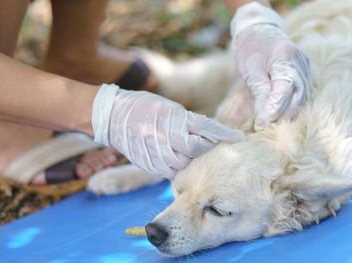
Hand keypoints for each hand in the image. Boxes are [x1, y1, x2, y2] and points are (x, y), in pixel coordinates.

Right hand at [91, 84, 242, 178]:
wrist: (111, 116)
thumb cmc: (145, 107)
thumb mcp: (170, 108)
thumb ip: (189, 122)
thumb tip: (212, 133)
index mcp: (174, 117)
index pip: (206, 128)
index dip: (224, 135)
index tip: (239, 138)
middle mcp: (165, 134)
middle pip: (197, 149)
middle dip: (208, 150)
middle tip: (216, 151)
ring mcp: (155, 150)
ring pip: (184, 164)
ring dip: (193, 162)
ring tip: (198, 159)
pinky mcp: (147, 162)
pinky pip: (168, 171)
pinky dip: (177, 169)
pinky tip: (179, 164)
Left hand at [231, 2, 310, 130]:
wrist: (259, 32)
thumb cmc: (250, 49)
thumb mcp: (250, 69)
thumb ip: (260, 92)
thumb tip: (265, 118)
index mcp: (286, 57)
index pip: (284, 91)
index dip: (273, 110)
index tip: (260, 124)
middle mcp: (301, 63)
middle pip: (298, 98)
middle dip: (282, 115)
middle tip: (264, 126)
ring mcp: (306, 68)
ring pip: (302, 99)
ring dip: (288, 113)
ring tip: (270, 123)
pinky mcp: (306, 74)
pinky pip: (303, 95)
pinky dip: (292, 106)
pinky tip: (279, 114)